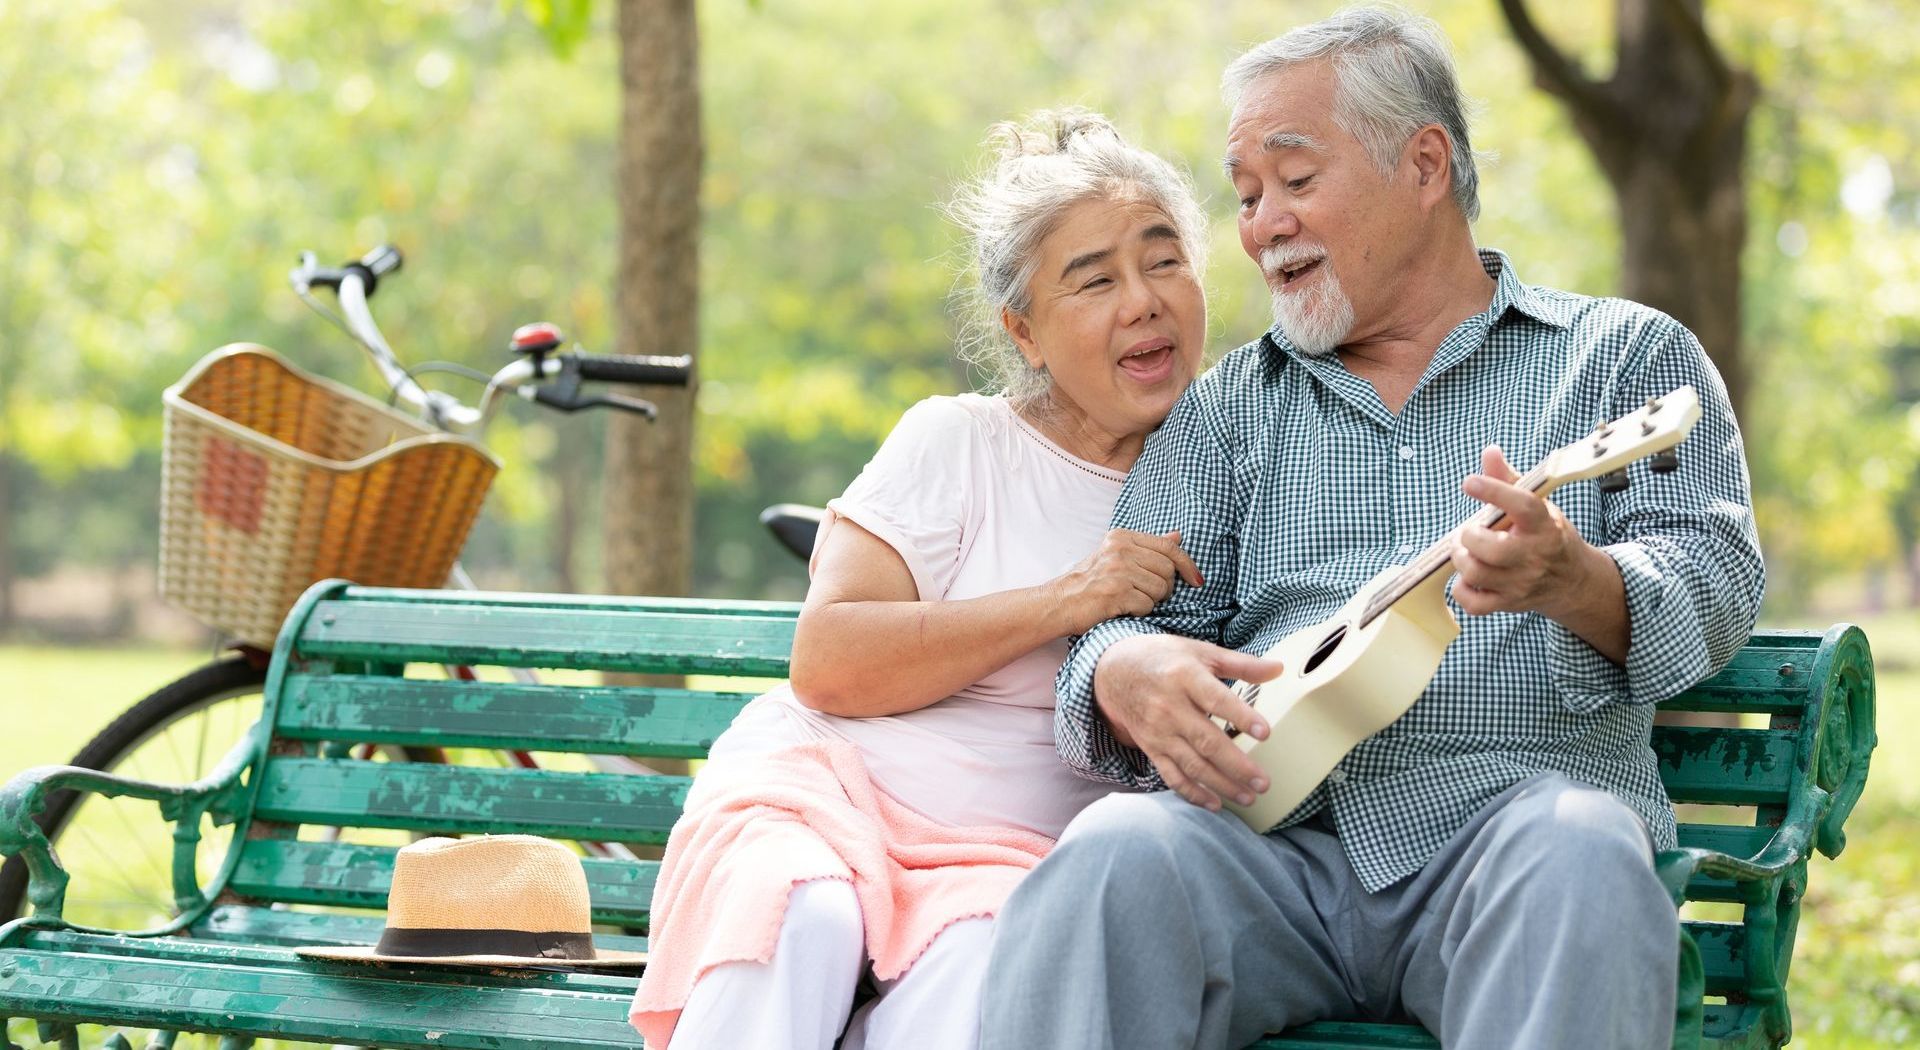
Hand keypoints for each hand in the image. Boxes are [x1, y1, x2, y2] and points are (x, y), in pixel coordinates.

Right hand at [1051, 530, 1202, 633]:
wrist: (1059, 603)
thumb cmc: (1089, 582)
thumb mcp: (1116, 555)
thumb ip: (1147, 546)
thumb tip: (1178, 536)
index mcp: (1121, 537)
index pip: (1168, 547)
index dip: (1188, 565)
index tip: (1197, 580)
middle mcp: (1119, 550)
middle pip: (1168, 570)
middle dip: (1165, 588)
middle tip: (1147, 594)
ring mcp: (1117, 571)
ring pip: (1160, 589)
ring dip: (1151, 601)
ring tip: (1132, 600)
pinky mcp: (1115, 592)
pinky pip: (1147, 605)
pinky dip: (1140, 611)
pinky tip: (1124, 609)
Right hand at [1092, 634, 1282, 810]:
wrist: (1113, 672)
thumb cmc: (1163, 659)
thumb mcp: (1200, 652)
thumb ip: (1240, 664)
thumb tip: (1278, 669)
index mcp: (1185, 677)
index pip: (1216, 700)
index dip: (1240, 716)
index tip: (1264, 733)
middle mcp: (1170, 707)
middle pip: (1207, 741)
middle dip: (1237, 765)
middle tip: (1263, 782)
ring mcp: (1159, 731)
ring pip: (1192, 764)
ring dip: (1221, 784)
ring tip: (1249, 797)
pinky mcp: (1151, 748)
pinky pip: (1171, 775)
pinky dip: (1192, 793)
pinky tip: (1215, 804)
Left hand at [1452, 445, 1606, 619]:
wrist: (1573, 581)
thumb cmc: (1547, 536)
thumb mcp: (1538, 506)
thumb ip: (1509, 480)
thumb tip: (1489, 451)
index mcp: (1544, 526)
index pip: (1522, 505)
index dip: (1493, 491)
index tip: (1470, 483)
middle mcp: (1534, 556)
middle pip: (1490, 548)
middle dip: (1468, 535)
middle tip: (1469, 531)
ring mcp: (1521, 583)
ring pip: (1476, 572)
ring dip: (1461, 558)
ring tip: (1465, 550)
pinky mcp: (1509, 604)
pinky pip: (1474, 603)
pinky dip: (1461, 589)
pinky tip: (1468, 576)